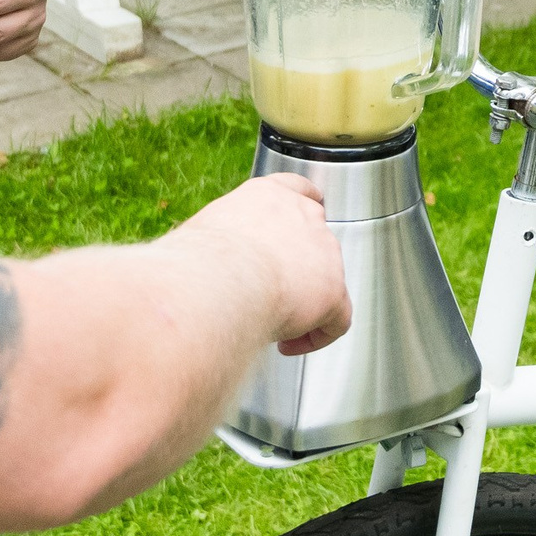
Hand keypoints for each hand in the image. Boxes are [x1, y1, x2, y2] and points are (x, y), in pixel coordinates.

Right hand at [175, 174, 350, 354]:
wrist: (217, 280)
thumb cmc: (197, 262)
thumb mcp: (203, 236)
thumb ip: (223, 242)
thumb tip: (211, 266)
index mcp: (269, 196)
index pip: (299, 191)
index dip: (305, 209)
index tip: (304, 223)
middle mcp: (303, 216)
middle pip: (316, 243)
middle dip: (294, 274)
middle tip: (264, 297)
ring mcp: (324, 250)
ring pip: (327, 283)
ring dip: (303, 307)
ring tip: (268, 325)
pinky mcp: (333, 290)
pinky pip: (338, 320)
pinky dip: (317, 336)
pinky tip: (287, 344)